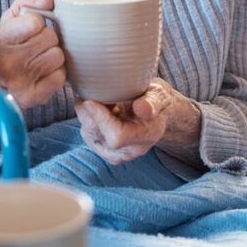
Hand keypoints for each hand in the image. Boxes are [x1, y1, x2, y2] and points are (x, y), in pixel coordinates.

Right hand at [0, 0, 65, 109]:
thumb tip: (48, 2)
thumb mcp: (8, 21)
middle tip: (33, 48)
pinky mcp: (33, 97)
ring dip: (51, 57)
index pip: (35, 21)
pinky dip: (54, 75)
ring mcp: (19, 83)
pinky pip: (61, 76)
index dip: (35, 24)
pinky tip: (41, 75)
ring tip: (37, 61)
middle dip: (45, 40)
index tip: (26, 32)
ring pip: (57, 56)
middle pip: (49, 38)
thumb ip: (27, 2)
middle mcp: (5, 63)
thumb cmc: (6, 49)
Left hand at [74, 78, 201, 165]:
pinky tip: (101, 109)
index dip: (100, 118)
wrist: (157, 115)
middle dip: (89, 111)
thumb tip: (142, 108)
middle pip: (97, 134)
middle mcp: (132, 150)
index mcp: (148, 135)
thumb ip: (152, 102)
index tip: (91, 99)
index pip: (117, 136)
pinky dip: (88, 118)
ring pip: (88, 133)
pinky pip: (87, 134)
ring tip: (104, 100)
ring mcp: (117, 154)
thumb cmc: (156, 100)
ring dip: (87, 113)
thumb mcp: (159, 95)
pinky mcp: (105, 151)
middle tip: (96, 92)